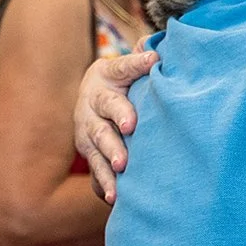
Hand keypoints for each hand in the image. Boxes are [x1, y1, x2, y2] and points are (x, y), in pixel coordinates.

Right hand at [74, 50, 156, 203]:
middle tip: (127, 149)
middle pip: (102, 121)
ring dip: (106, 166)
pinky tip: (113, 198)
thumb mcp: (130, 64)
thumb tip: (158, 47)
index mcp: (106, 76)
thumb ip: (144, 57)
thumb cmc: (124, 80)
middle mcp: (91, 104)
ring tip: (119, 179)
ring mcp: (87, 132)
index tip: (153, 63)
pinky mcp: (89, 154)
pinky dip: (103, 185)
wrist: (92, 96)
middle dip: (114, 137)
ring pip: (95, 150)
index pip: (122, 70)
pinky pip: (94, 172)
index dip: (136, 67)